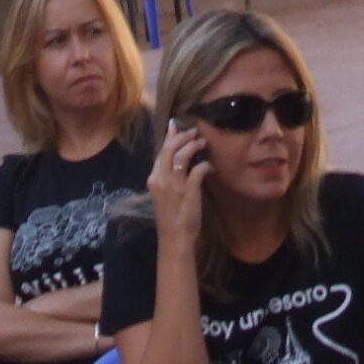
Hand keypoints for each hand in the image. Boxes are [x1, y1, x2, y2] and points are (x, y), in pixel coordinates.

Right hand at [148, 117, 209, 252]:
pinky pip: (197, 170)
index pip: (160, 152)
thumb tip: (178, 160)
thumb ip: (168, 177)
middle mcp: (161, 179)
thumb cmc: (170, 217)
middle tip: (193, 131)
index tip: (175, 126)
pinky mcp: (188, 191)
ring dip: (192, 146)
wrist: (174, 237)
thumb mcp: (164, 194)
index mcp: (153, 179)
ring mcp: (174, 185)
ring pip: (181, 156)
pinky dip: (205, 164)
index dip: (169, 137)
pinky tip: (210, 165)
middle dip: (182, 137)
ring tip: (202, 141)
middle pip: (169, 149)